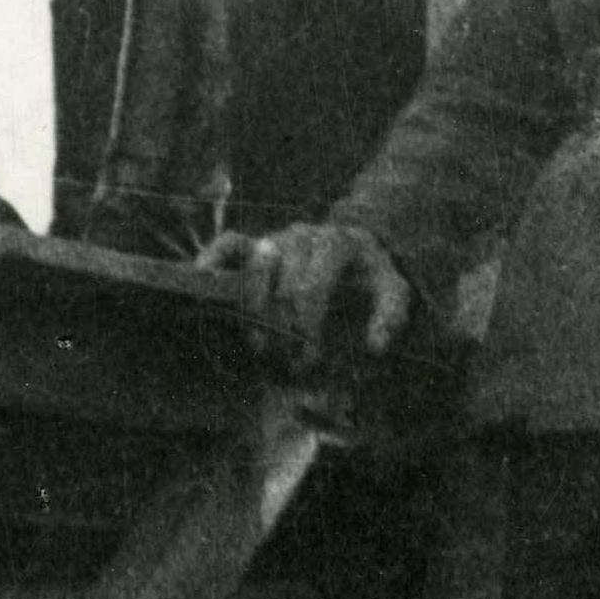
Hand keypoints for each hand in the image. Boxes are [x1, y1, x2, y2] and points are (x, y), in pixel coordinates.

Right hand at [219, 220, 416, 378]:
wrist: (357, 255)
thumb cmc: (372, 278)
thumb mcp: (394, 294)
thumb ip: (391, 316)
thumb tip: (374, 346)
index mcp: (337, 243)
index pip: (311, 288)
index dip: (305, 328)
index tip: (308, 361)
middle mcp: (303, 234)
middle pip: (281, 285)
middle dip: (283, 330)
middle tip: (287, 364)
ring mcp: (276, 237)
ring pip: (255, 267)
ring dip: (254, 311)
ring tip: (261, 346)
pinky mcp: (255, 243)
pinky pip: (229, 244)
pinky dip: (213, 260)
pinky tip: (204, 282)